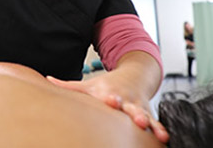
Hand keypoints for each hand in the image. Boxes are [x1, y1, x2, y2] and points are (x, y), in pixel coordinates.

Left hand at [46, 73, 168, 142]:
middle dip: (134, 112)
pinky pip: (156, 122)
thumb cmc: (107, 83)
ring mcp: (137, 106)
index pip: (108, 95)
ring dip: (150, 123)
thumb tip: (47, 80)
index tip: (111, 99)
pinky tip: (164, 138)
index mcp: (109, 92)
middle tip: (138, 119)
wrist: (135, 74)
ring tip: (157, 133)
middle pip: (130, 107)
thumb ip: (69, 86)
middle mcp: (125, 99)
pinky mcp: (147, 113)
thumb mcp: (89, 84)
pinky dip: (160, 130)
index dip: (110, 98)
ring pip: (145, 115)